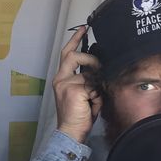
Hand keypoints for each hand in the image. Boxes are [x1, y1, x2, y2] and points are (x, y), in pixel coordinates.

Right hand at [53, 26, 102, 142]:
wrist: (71, 132)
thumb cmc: (80, 115)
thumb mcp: (85, 93)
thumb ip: (88, 78)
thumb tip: (100, 68)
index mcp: (61, 78)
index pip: (67, 54)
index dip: (75, 40)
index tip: (84, 28)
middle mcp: (60, 79)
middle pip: (73, 55)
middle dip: (89, 58)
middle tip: (99, 66)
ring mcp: (65, 84)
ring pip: (89, 74)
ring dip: (96, 87)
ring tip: (94, 100)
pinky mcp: (73, 90)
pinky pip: (92, 85)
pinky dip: (97, 96)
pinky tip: (92, 105)